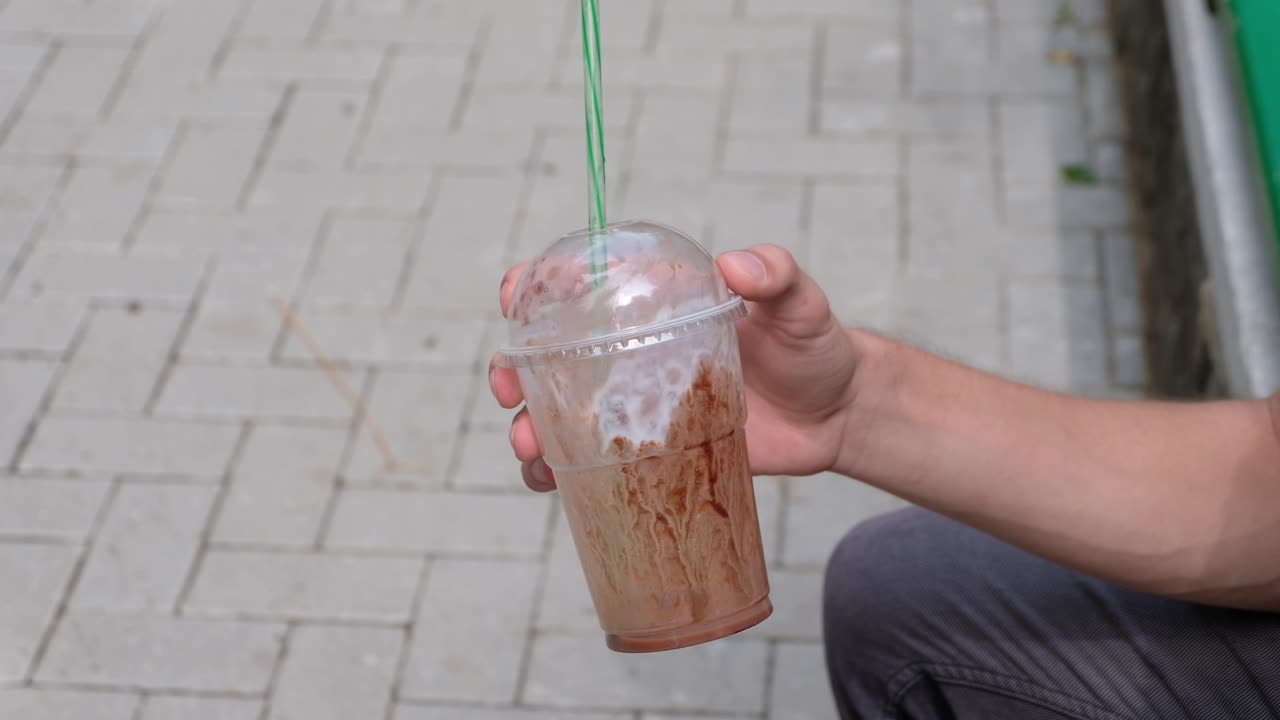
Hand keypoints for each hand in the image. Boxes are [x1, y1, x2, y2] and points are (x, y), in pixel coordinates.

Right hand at [490, 245, 860, 490]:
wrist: (836, 418)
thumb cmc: (814, 348)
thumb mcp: (801, 305)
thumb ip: (777, 277)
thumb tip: (738, 265)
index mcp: (655, 305)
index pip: (580, 286)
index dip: (535, 286)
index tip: (514, 296)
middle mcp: (633, 354)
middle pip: (551, 356)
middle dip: (514, 368)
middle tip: (508, 387)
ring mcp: (636, 407)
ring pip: (560, 415)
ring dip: (528, 429)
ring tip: (529, 448)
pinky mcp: (650, 454)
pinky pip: (592, 465)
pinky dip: (560, 476)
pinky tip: (550, 486)